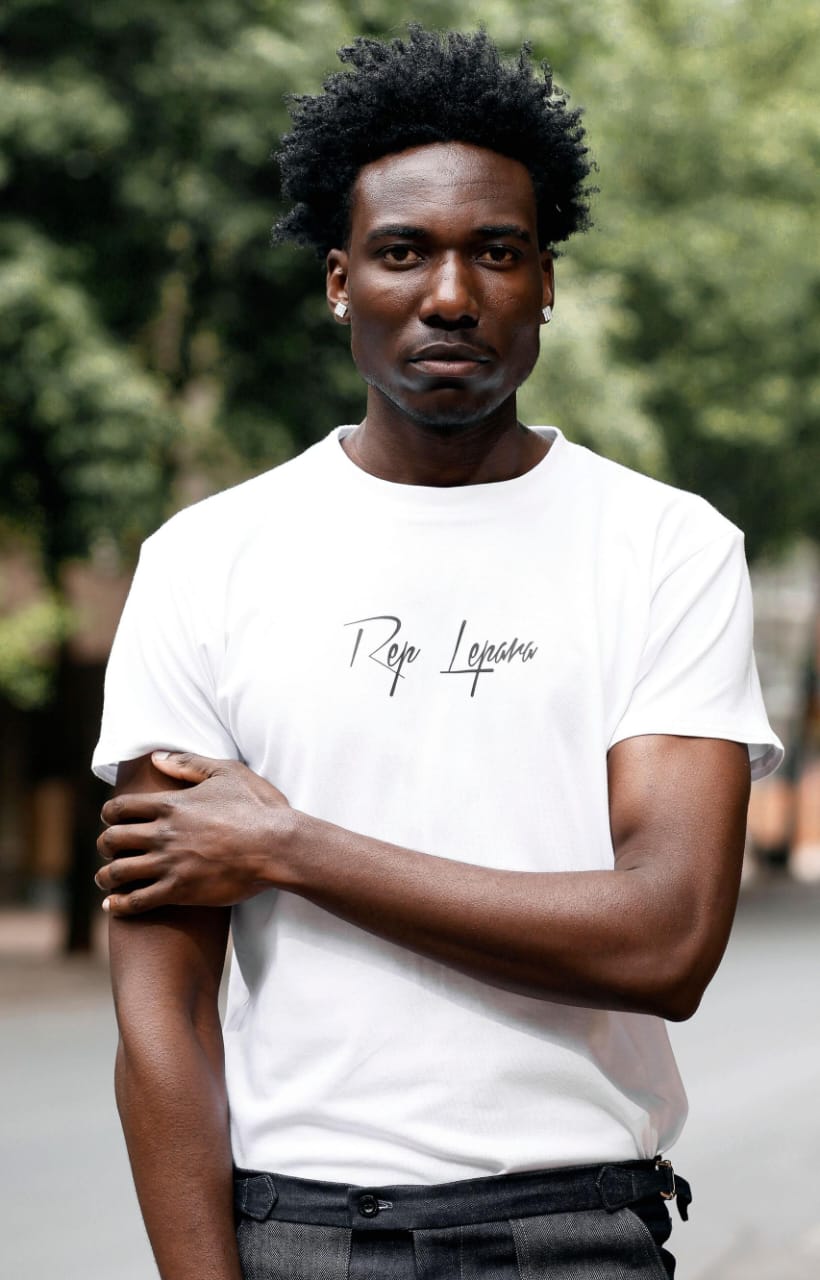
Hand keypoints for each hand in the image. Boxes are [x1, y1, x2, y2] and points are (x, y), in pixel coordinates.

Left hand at [95, 751, 294, 914]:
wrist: (277, 846)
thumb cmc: (256, 807)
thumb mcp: (226, 773)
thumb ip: (188, 763)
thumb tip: (157, 758)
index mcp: (170, 805)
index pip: (119, 808)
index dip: (109, 814)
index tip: (111, 820)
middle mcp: (162, 834)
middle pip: (112, 840)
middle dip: (105, 845)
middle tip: (109, 849)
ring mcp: (169, 864)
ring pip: (118, 873)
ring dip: (106, 876)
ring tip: (106, 879)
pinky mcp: (179, 891)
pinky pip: (137, 901)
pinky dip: (119, 905)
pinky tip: (113, 906)